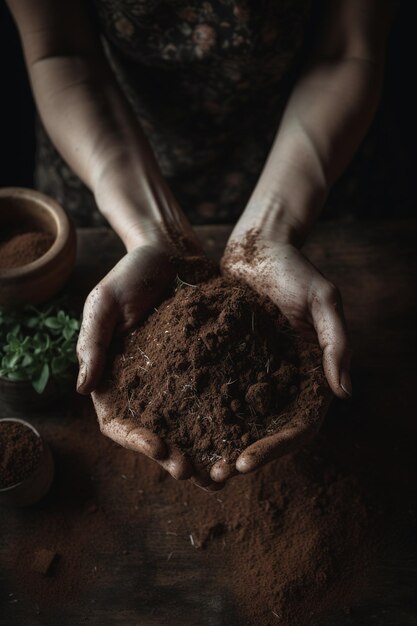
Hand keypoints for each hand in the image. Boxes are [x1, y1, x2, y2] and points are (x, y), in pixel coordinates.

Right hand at [77, 242, 222, 488]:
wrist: (172, 252)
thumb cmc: (131, 272)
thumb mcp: (105, 302)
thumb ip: (93, 342)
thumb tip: (81, 389)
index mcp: (113, 378)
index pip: (118, 422)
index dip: (136, 441)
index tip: (160, 449)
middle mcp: (144, 387)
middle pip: (154, 434)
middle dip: (173, 457)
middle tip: (195, 474)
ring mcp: (175, 380)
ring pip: (186, 426)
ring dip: (201, 451)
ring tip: (221, 473)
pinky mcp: (204, 369)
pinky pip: (213, 401)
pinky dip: (224, 422)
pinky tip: (243, 436)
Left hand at [211, 232, 350, 481]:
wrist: (258, 247)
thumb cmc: (295, 269)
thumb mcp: (323, 299)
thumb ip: (335, 343)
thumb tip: (344, 392)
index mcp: (310, 375)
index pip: (299, 426)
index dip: (276, 448)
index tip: (246, 460)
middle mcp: (281, 381)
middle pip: (267, 432)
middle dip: (242, 456)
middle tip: (214, 476)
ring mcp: (253, 373)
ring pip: (238, 419)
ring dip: (218, 444)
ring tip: (192, 463)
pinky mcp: (227, 360)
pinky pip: (214, 391)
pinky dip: (200, 412)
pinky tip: (176, 426)